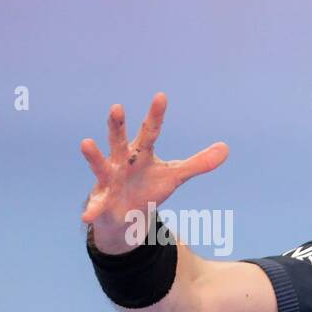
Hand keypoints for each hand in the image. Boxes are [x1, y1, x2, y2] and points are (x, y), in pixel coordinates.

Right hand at [80, 92, 227, 248]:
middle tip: (117, 106)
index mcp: (141, 152)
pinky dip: (92, 210)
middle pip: (119, 140)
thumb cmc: (148, 186)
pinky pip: (96, 205)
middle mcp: (121, 161)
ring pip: (100, 165)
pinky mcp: (103, 201)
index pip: (150, 131)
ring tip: (85, 142)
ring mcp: (109, 179)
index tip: (161, 96)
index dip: (156, 115)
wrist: (125, 212)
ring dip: (94, 156)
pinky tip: (87, 215)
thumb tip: (226, 148)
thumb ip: (198, 163)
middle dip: (117, 125)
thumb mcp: (175, 175)